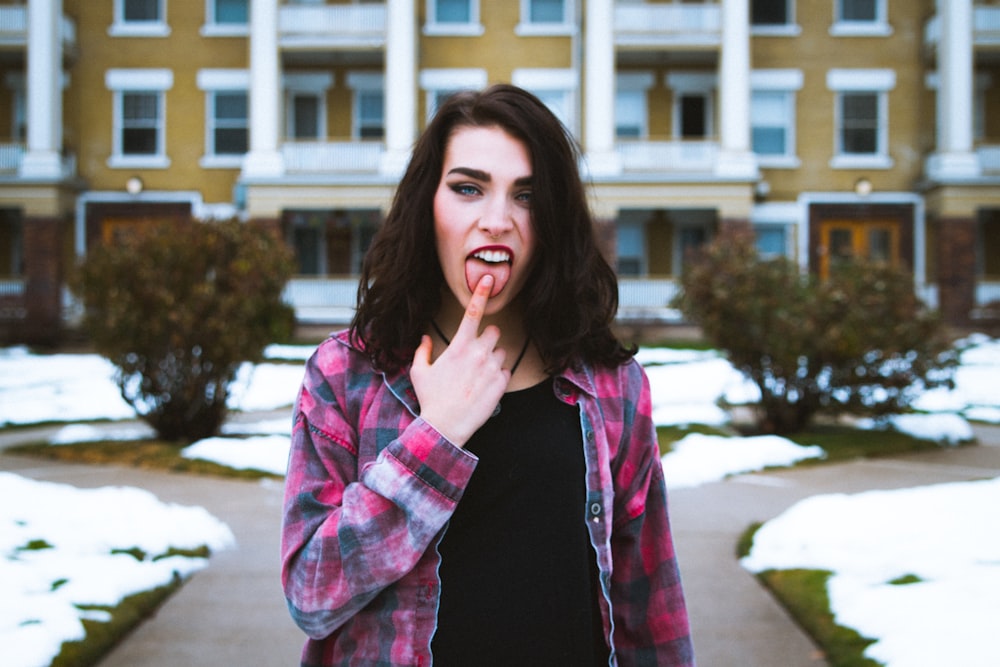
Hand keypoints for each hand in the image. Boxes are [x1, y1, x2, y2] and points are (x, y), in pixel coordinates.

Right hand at [411, 275, 509, 446]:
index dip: (480, 293)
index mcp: (459, 346)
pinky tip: (484, 388)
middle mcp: (479, 353)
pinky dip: (498, 377)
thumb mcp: (419, 373)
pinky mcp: (502, 384)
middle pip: (494, 331)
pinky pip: (506, 371)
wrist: (446, 428)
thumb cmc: (431, 399)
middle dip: (487, 339)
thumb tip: (424, 339)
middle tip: (475, 355)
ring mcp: (492, 368)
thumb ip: (422, 351)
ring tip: (478, 376)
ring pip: (501, 352)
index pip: (472, 312)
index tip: (487, 278)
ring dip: (493, 359)